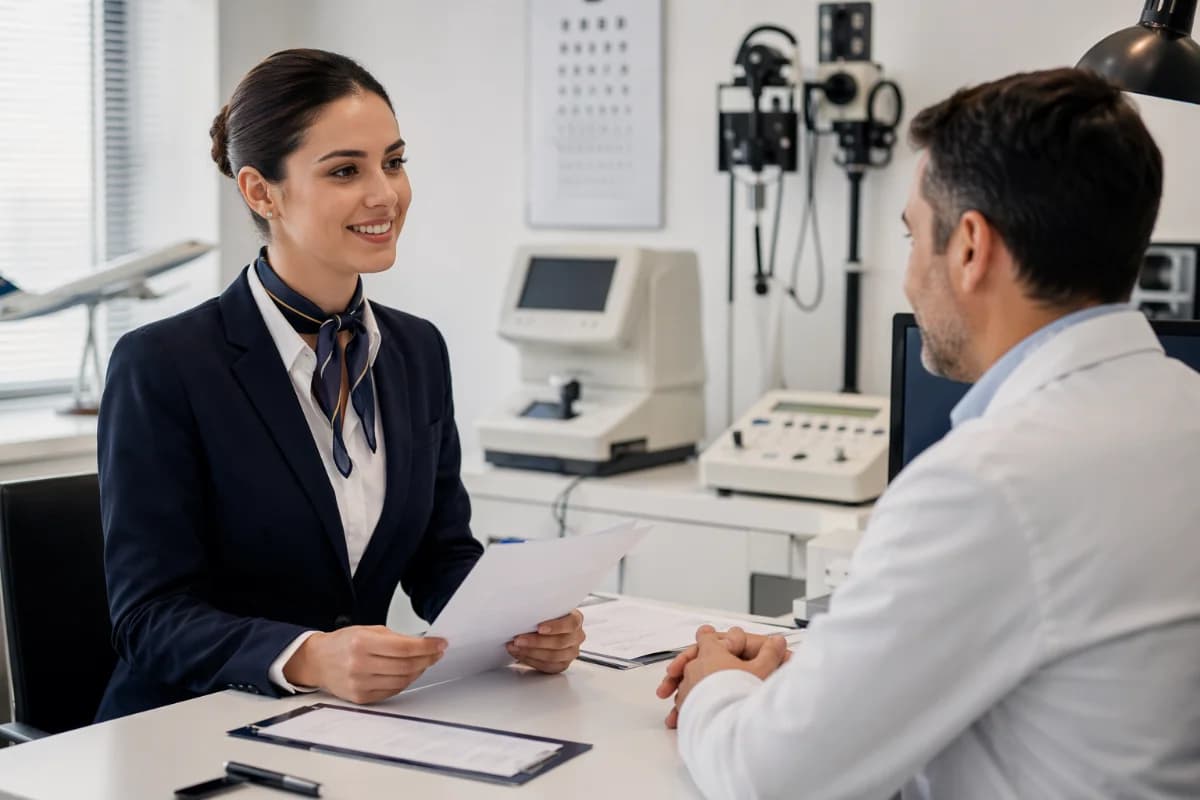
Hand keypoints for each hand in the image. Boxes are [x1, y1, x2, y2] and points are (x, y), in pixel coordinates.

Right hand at [283, 625, 446, 703]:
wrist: (317, 661)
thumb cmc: (342, 643)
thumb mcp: (367, 630)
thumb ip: (395, 637)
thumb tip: (423, 644)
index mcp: (361, 642)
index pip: (404, 647)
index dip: (427, 646)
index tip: (441, 644)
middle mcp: (360, 664)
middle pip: (406, 666)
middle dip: (427, 659)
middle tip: (437, 653)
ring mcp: (360, 683)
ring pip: (402, 681)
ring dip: (419, 671)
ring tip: (424, 662)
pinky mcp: (361, 698)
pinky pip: (392, 691)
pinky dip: (405, 682)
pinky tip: (409, 673)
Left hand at [506, 609, 584, 673]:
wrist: (548, 629)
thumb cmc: (547, 618)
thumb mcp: (547, 609)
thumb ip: (542, 610)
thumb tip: (524, 611)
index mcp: (576, 619)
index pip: (571, 624)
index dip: (556, 627)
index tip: (539, 628)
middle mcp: (576, 637)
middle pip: (560, 642)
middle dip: (536, 642)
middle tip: (519, 639)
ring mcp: (571, 652)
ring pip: (552, 656)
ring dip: (530, 652)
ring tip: (516, 647)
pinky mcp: (562, 664)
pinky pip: (547, 666)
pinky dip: (531, 660)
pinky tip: (521, 654)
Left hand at [656, 625, 789, 728]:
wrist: (728, 727)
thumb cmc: (741, 697)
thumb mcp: (762, 671)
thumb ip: (770, 654)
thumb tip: (778, 642)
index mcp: (711, 653)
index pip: (706, 637)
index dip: (709, 636)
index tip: (709, 635)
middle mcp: (694, 669)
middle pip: (695, 660)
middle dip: (704, 664)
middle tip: (714, 669)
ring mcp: (687, 688)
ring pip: (688, 682)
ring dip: (696, 686)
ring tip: (709, 696)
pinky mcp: (684, 709)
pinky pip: (684, 703)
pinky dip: (690, 705)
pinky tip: (698, 710)